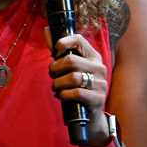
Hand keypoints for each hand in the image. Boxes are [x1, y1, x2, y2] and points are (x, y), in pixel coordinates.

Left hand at [46, 30, 110, 145]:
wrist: (90, 117)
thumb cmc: (77, 88)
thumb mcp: (70, 69)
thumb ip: (59, 51)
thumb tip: (46, 30)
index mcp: (93, 56)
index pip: (79, 40)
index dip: (64, 42)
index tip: (56, 52)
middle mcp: (99, 68)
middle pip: (71, 60)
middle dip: (55, 69)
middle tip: (52, 76)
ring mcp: (101, 83)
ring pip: (73, 77)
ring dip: (58, 83)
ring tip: (56, 88)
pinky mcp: (98, 99)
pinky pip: (76, 93)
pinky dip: (64, 95)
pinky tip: (62, 96)